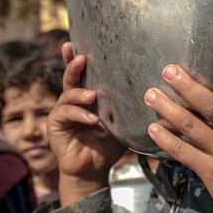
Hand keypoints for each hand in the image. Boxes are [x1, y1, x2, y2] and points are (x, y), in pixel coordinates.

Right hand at [48, 42, 126, 205]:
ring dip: (80, 94)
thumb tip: (156, 92)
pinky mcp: (55, 126)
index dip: (75, 58)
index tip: (73, 43)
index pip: (82, 74)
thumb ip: (128, 107)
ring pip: (67, 95)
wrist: (94, 170)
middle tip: (81, 58)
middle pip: (70, 78)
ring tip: (92, 96)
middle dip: (73, 66)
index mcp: (86, 96)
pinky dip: (79, 115)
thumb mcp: (122, 122)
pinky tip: (92, 119)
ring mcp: (62, 112)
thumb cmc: (108, 144)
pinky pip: (64, 115)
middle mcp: (72, 101)